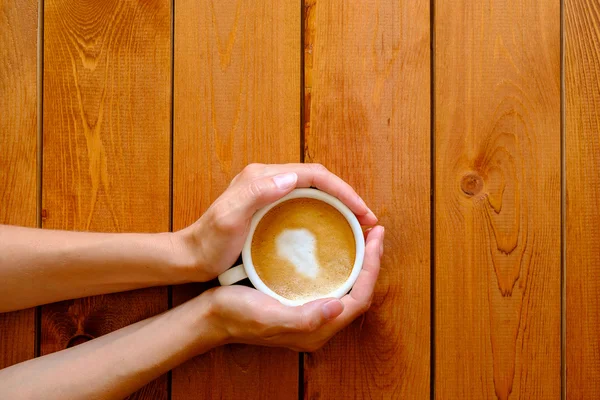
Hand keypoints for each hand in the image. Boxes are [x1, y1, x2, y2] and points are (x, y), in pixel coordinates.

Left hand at [174, 163, 377, 281]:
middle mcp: (268, 178)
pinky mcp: (269, 205)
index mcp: (263, 177)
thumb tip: (293, 177)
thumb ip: (256, 193)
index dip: (343, 190)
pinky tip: (334, 228)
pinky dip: (325, 211)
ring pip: (315, 191)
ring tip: (358, 224)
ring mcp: (268, 191)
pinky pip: (306, 202)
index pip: (314, 175)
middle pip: (318, 180)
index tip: (362, 211)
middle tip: (368, 220)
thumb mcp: (229, 218)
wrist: (190, 256)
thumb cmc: (209, 243)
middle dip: (347, 196)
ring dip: (339, 203)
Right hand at [203, 225, 383, 350]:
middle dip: (371, 261)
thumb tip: (338, 306)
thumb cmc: (237, 316)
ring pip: (347, 286)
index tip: (375, 236)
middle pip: (359, 291)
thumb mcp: (268, 317)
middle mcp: (320, 323)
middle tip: (373, 230)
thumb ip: (305, 318)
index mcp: (318, 329)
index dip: (373, 267)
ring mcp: (311, 313)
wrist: (211, 316)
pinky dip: (340, 263)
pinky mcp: (301, 303)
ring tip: (361, 234)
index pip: (361, 298)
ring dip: (358, 261)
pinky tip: (335, 245)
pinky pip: (332, 282)